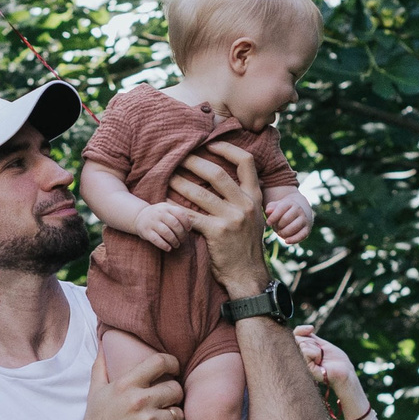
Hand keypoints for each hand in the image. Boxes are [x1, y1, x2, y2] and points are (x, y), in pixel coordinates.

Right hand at [80, 349, 183, 419]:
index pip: (159, 362)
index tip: (174, 368)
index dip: (172, 363)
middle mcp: (139, 402)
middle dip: (173, 395)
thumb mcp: (95, 392)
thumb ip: (101, 366)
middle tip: (167, 401)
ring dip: (173, 417)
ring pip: (179, 413)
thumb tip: (103, 342)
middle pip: (176, 389)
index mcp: (126, 386)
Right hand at [132, 202, 193, 252]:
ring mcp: (152, 222)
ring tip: (176, 245)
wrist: (139, 216)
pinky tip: (168, 248)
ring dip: (174, 241)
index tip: (188, 230)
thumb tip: (189, 226)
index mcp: (166, 208)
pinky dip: (164, 245)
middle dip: (181, 234)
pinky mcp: (146, 232)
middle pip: (174, 224)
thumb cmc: (158, 215)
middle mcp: (159, 214)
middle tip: (183, 240)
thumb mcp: (167, 209)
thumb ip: (178, 214)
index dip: (186, 223)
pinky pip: (156, 239)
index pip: (180, 214)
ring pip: (166, 232)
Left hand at [170, 141, 270, 296]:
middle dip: (195, 162)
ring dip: (180, 183)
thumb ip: (246, 197)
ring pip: (200, 193)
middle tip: (179, 156)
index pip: (246, 161)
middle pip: (217, 173)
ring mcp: (232, 219)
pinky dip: (174, 209)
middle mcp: (245, 204)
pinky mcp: (217, 233)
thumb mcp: (255, 217)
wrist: (248, 275)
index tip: (210, 144)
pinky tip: (163, 204)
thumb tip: (233, 176)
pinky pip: (190, 216)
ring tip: (167, 177)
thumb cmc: (247, 245)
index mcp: (255, 196)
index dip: (227, 148)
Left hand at [265, 191, 313, 242]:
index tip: (268, 223)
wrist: (299, 213)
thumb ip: (271, 207)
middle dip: (278, 225)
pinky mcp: (307, 229)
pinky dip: (293, 240)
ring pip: (294, 227)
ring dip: (284, 232)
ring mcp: (304, 220)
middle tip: (276, 227)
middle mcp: (299, 210)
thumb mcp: (276, 206)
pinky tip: (286, 241)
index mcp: (290, 203)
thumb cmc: (283, 211)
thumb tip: (268, 211)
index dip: (273, 217)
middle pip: (285, 219)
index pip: (281, 209)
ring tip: (280, 232)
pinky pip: (301, 236)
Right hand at [292, 324, 363, 414]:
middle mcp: (298, 358)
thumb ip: (310, 336)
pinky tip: (319, 362)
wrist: (344, 371)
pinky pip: (305, 352)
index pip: (294, 335)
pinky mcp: (303, 367)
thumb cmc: (334, 359)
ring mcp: (300, 363)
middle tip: (320, 352)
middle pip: (297, 339)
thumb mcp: (320, 343)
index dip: (301, 330)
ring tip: (321, 359)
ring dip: (316, 349)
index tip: (311, 328)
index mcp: (301, 351)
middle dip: (312, 342)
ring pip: (302, 345)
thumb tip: (308, 327)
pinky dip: (315, 353)